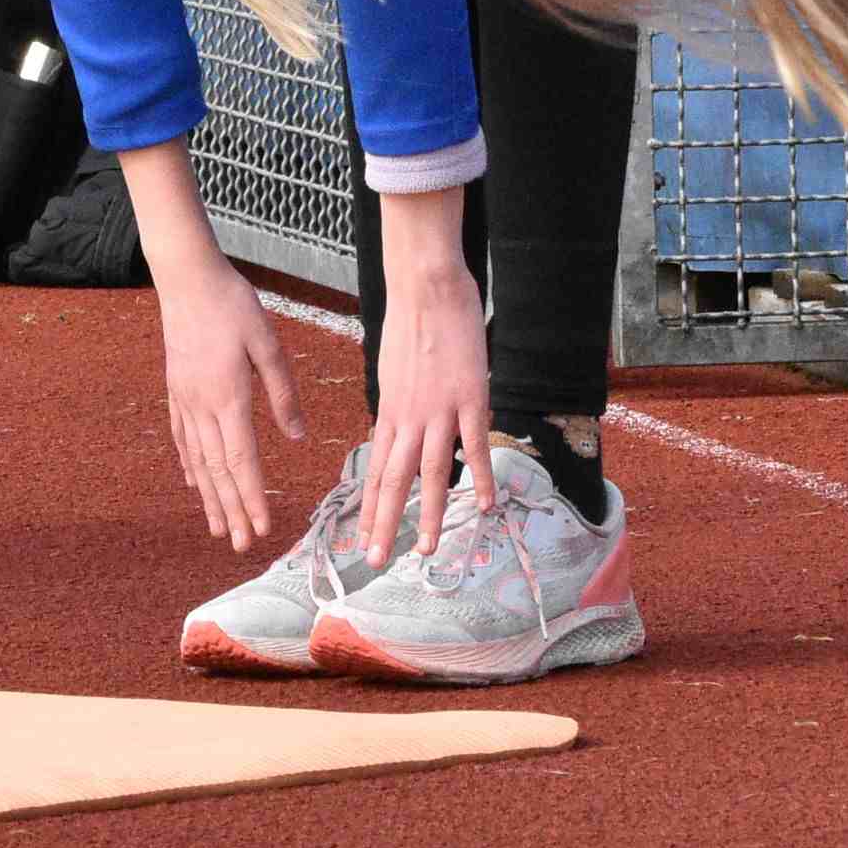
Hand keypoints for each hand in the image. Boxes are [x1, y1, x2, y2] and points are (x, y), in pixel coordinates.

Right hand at [117, 139, 303, 546]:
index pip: (242, 461)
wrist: (186, 278)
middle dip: (233, 511)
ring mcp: (185, 401)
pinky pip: (183, 440)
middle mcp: (203, 407)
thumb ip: (283, 393)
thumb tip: (298, 438)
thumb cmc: (233, 305)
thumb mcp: (269, 344)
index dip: (253, 498)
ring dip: (211, 499)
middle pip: (218, 471)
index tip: (262, 528)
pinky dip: (190, 468)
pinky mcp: (176, 391)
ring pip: (198, 462)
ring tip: (219, 529)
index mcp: (229, 397)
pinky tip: (196, 485)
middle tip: (243, 546)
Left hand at [360, 189, 491, 565]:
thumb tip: (397, 427)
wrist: (425, 286)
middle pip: (395, 479)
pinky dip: (478, 476)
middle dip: (385, 523)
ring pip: (431, 471)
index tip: (362, 538)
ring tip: (426, 548)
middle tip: (376, 560)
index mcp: (389, 411)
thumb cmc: (410, 322)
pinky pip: (473, 445)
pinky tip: (485, 504)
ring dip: (427, 513)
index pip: (377, 469)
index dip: (370, 507)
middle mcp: (408, 417)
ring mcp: (438, 409)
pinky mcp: (468, 397)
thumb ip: (397, 404)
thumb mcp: (392, 370)